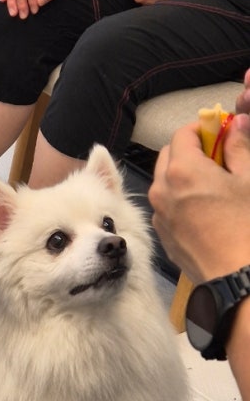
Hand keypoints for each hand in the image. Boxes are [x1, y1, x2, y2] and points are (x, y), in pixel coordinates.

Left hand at [149, 76, 249, 282]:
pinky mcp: (161, 233)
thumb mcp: (249, 180)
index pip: (182, 134)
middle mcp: (162, 189)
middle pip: (169, 156)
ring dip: (182, 174)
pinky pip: (165, 205)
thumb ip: (239, 147)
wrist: (235, 276)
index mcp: (182, 170)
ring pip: (163, 181)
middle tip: (217, 157)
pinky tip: (203, 207)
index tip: (219, 133)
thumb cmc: (245, 226)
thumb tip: (238, 124)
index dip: (202, 129)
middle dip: (190, 150)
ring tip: (211, 183)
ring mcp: (159, 213)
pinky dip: (179, 197)